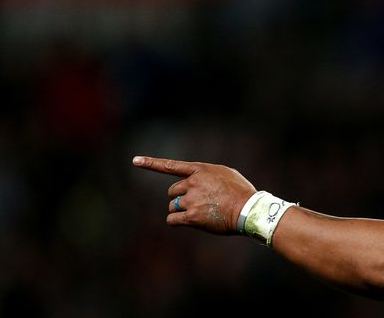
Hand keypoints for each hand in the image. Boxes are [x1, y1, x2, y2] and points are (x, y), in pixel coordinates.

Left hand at [133, 156, 256, 234]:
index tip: (135, 160)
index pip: (171, 166)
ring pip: (172, 206)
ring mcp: (191, 199)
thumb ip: (208, 175)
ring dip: (180, 211)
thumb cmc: (241, 192)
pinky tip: (189, 222)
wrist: (248, 209)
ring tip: (200, 213)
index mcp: (201, 170)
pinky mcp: (191, 216)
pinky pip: (173, 219)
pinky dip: (177, 221)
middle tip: (197, 204)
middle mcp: (193, 183)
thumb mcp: (226, 174)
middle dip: (180, 198)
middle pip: (172, 191)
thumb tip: (197, 181)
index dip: (151, 163)